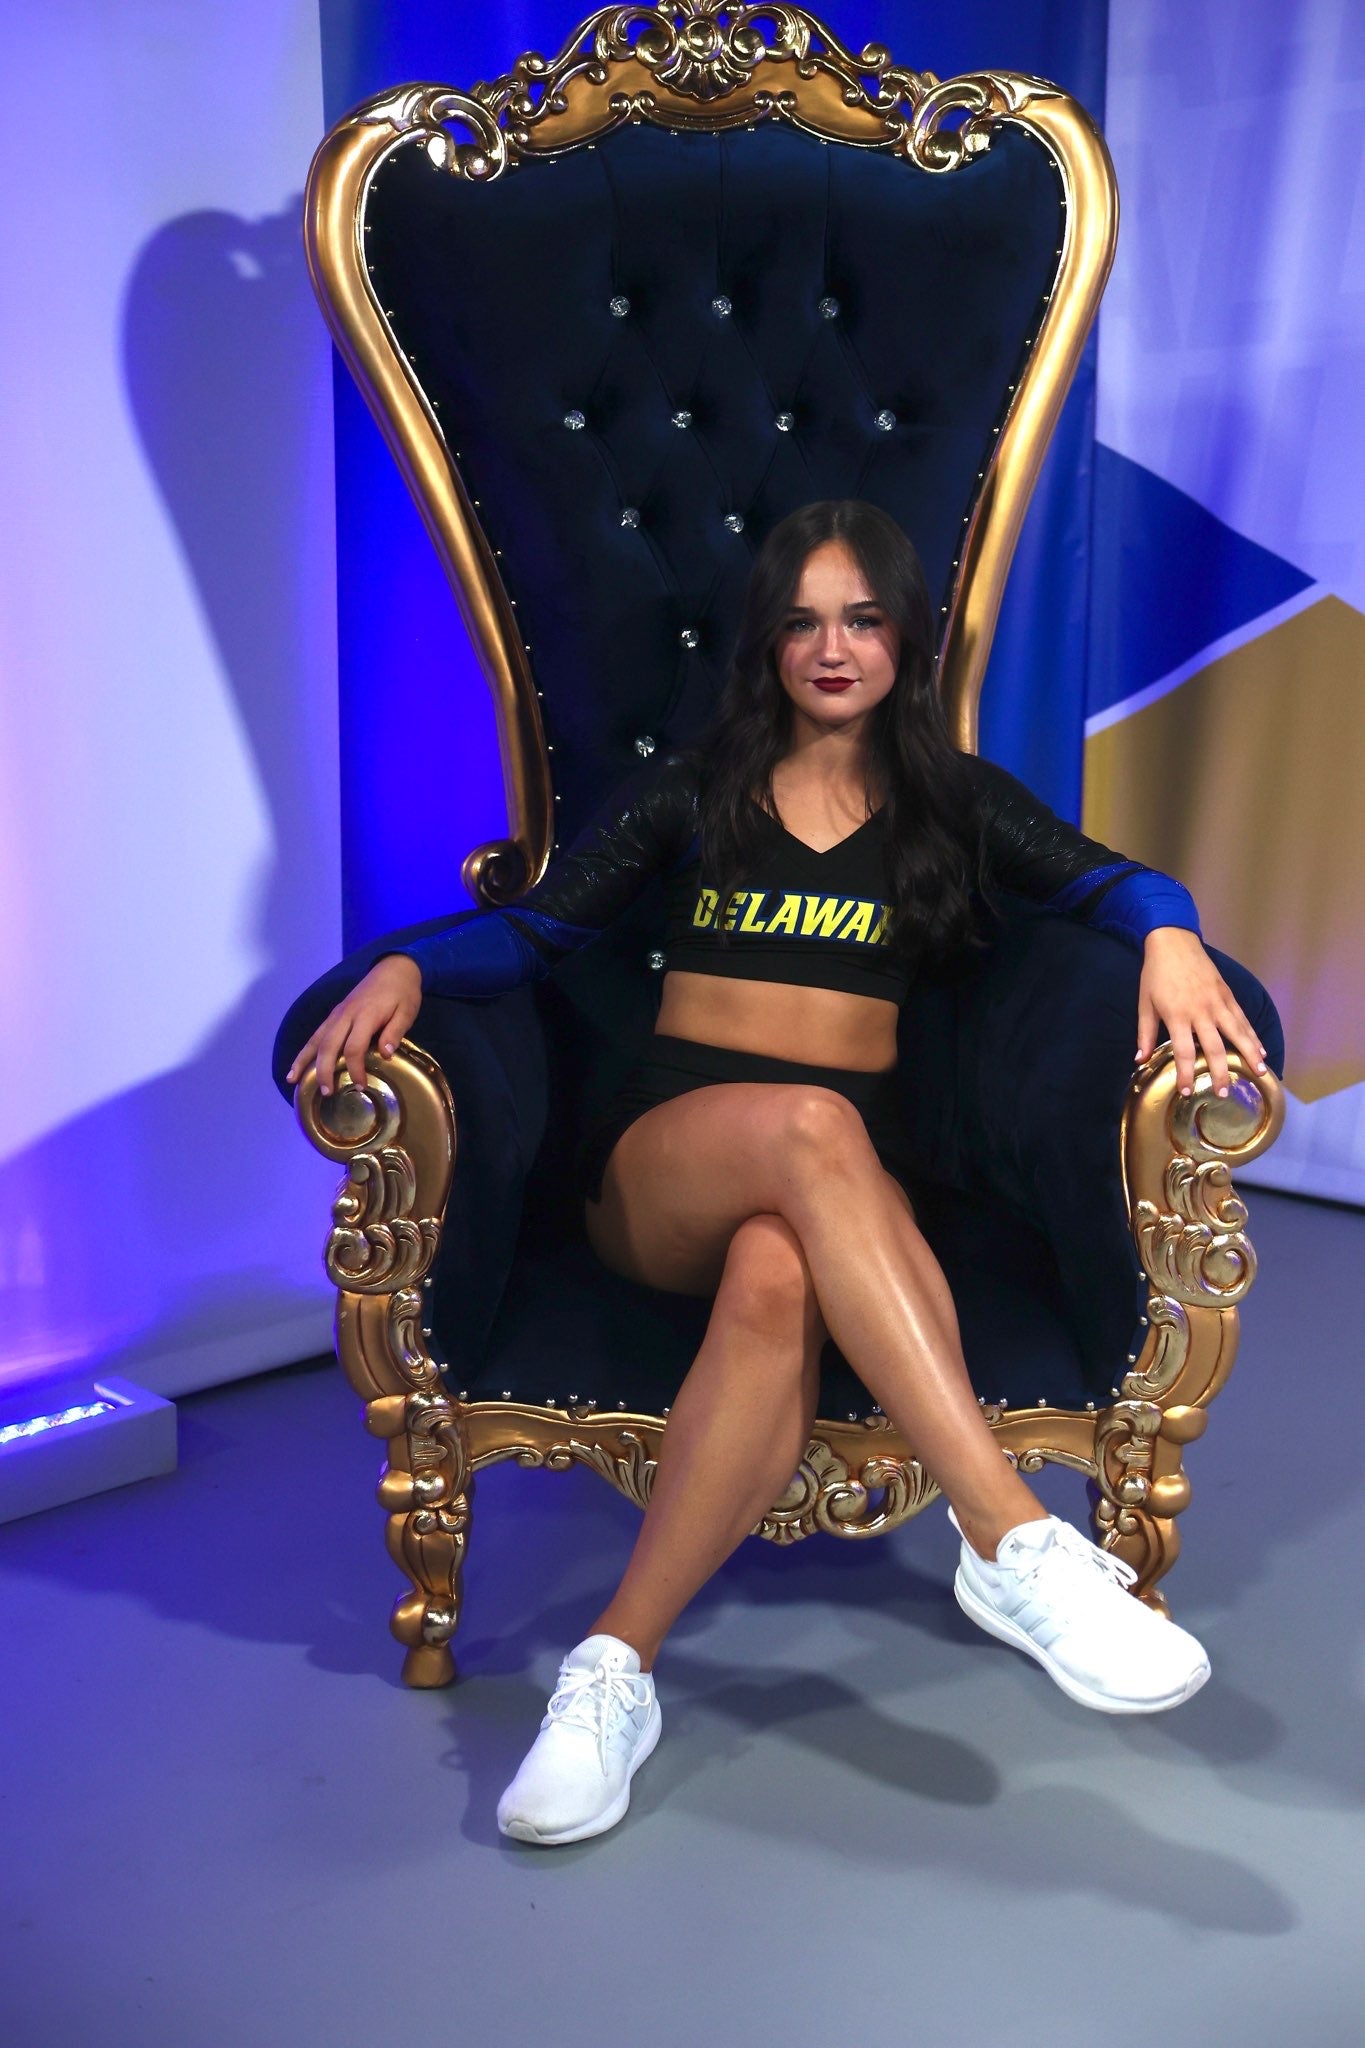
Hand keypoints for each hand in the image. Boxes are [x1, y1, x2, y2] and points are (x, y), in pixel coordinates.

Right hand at [284, 954, 422, 1096]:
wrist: (393, 968)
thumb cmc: (403, 992)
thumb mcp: (406, 1011)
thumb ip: (395, 1031)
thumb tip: (386, 1053)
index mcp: (365, 1015)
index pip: (354, 1047)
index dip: (356, 1069)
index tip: (361, 1085)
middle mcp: (346, 1015)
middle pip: (329, 1046)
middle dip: (325, 1071)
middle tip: (327, 1092)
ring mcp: (337, 1014)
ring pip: (316, 1039)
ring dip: (304, 1060)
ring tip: (293, 1080)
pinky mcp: (334, 1014)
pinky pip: (316, 1034)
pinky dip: (304, 1050)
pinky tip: (296, 1064)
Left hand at [1136, 928, 1268, 1097]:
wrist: (1174, 942)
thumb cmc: (1156, 975)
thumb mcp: (1145, 1005)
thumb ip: (1145, 1034)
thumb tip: (1140, 1060)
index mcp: (1177, 1016)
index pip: (1183, 1052)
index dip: (1186, 1074)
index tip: (1188, 1092)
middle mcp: (1201, 1011)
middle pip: (1215, 1048)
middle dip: (1220, 1072)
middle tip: (1223, 1093)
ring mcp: (1218, 1002)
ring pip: (1238, 1033)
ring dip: (1249, 1054)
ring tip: (1260, 1073)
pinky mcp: (1228, 994)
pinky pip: (1243, 1019)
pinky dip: (1253, 1035)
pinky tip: (1260, 1050)